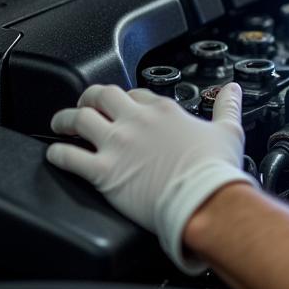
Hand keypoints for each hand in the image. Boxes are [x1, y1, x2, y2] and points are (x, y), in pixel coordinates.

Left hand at [47, 82, 255, 273]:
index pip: (135, 93)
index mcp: (163, 110)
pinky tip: (54, 155)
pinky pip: (70, 158)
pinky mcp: (104, 172)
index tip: (123, 105)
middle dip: (89, 98)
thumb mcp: (228, 130)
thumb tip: (234, 89)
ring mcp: (118, 145)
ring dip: (65, 119)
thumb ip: (227, 105)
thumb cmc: (213, 169)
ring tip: (59, 124)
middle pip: (101, 96)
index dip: (126, 98)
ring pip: (79, 119)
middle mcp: (136, 121)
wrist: (202, 200)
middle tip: (84, 105)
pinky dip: (57, 154)